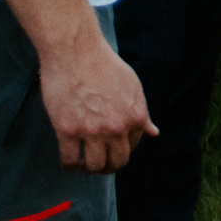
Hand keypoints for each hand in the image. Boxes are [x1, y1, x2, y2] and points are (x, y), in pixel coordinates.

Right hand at [38, 34, 155, 171]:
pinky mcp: (67, 131)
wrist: (76, 51)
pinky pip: (69, 160)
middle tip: (98, 164)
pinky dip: (69, 165)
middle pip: (116, 163)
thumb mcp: (132, 87)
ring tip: (83, 163)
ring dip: (89, 168)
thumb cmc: (104, 65)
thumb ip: (142, 113)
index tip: (112, 148)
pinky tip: (68, 161)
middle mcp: (117, 127)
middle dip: (108, 167)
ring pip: (93, 166)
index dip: (122, 149)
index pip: (132, 147)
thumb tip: (154, 133)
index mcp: (136, 117)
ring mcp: (92, 130)